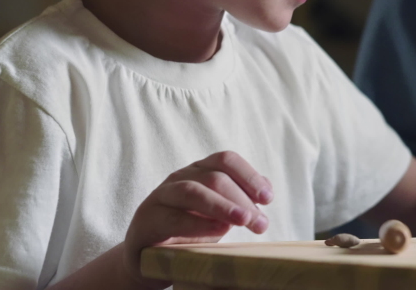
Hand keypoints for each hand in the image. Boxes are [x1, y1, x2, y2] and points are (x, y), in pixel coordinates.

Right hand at [123, 151, 273, 287]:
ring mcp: (162, 196)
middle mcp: (181, 177)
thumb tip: (266, 188)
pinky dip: (198, 224)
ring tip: (244, 220)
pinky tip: (218, 232)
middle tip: (261, 224)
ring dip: (222, 206)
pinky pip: (173, 218)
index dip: (249, 175)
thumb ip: (241, 198)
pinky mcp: (147, 219)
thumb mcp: (220, 213)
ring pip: (193, 191)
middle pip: (215, 178)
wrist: (150, 256)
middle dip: (242, 199)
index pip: (226, 160)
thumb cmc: (190, 229)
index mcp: (201, 170)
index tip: (268, 198)